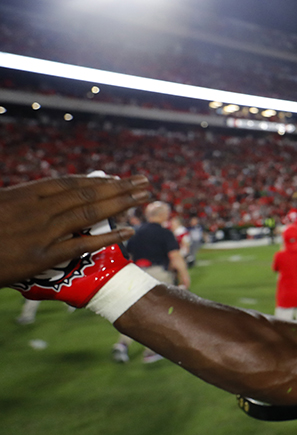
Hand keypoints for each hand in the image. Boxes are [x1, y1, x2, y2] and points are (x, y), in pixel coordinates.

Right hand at [0, 175, 149, 286]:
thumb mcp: (2, 208)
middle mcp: (37, 208)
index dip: (98, 181)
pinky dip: (108, 236)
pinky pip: (83, 243)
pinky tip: (129, 231)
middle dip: (120, 187)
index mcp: (25, 194)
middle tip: (145, 182)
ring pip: (90, 212)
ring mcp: (42, 231)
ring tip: (145, 198)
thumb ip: (24, 204)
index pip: (70, 183)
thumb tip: (46, 202)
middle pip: (87, 193)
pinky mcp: (43, 255)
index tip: (119, 179)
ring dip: (122, 204)